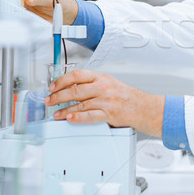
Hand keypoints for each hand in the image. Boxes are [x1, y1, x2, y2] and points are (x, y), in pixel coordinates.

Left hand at [45, 69, 164, 136]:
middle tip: (49, 101)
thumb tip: (72, 87)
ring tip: (56, 114)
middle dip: (57, 96)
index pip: (77, 76)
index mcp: (102, 77)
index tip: (53, 86)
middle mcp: (103, 87)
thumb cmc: (127, 96)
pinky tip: (69, 118)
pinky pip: (89, 116)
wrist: (143, 107)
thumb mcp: (110, 83)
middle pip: (74, 91)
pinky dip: (77, 117)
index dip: (61, 81)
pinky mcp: (108, 114)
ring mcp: (105, 101)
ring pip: (79, 104)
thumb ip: (93, 84)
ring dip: (64, 110)